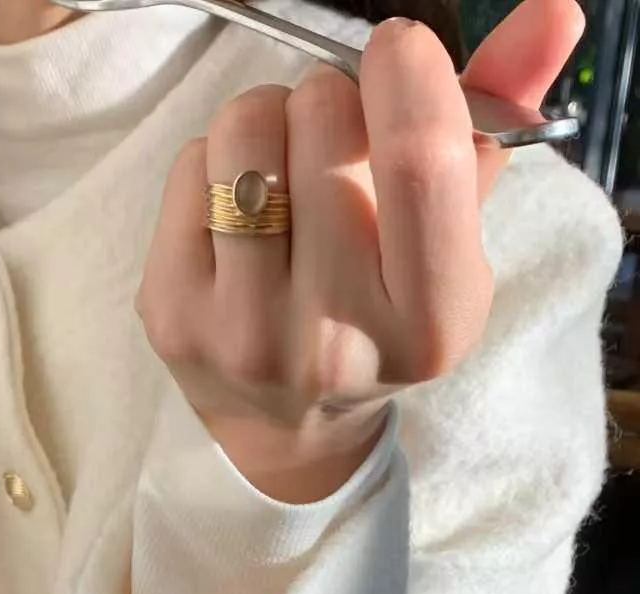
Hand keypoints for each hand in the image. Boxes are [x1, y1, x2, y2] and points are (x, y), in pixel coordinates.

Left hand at [137, 0, 584, 502]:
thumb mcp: (452, 243)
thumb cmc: (380, 316)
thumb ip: (493, 129)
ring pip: (245, 130)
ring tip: (286, 171)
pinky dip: (216, 161)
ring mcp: (242, 333)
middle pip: (323, 121)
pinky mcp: (171, 316)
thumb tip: (551, 14)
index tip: (400, 50)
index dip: (410, 76)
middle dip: (334, 102)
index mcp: (427, 324)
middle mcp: (333, 340)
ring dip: (270, 119)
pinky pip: (190, 164)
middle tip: (336, 148)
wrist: (288, 424)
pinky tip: (238, 215)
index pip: (422, 165)